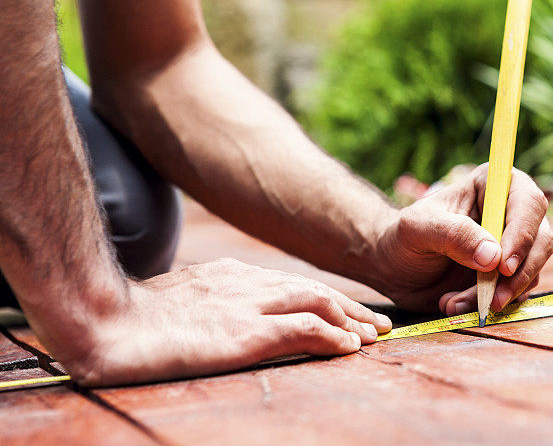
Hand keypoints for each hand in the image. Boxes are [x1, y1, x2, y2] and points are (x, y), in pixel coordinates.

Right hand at [66, 258, 391, 385]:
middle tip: (377, 324)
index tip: (347, 312)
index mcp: (230, 274)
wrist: (104, 319)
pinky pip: (303, 329)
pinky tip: (349, 348)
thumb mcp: (180, 299)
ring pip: (318, 302)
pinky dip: (332, 336)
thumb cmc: (132, 316)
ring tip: (373, 338)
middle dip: (350, 306)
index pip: (291, 283)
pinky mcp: (244, 331)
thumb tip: (223, 315)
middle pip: (313, 288)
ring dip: (351, 320)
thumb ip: (209, 301)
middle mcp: (246, 282)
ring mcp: (247, 305)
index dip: (325, 297)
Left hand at [375, 164, 552, 313]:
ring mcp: (512, 245)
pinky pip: (516, 292)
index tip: (504, 266)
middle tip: (492, 299)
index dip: (523, 234)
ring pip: (532, 270)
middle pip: (541, 239)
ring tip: (454, 302)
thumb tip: (494, 256)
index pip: (527, 203)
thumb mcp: (418, 229)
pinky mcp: (508, 274)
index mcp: (492, 186)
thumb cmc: (403, 236)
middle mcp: (509, 212)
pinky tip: (454, 304)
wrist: (394, 267)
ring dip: (500, 294)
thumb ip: (453, 235)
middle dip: (519, 274)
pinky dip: (490, 304)